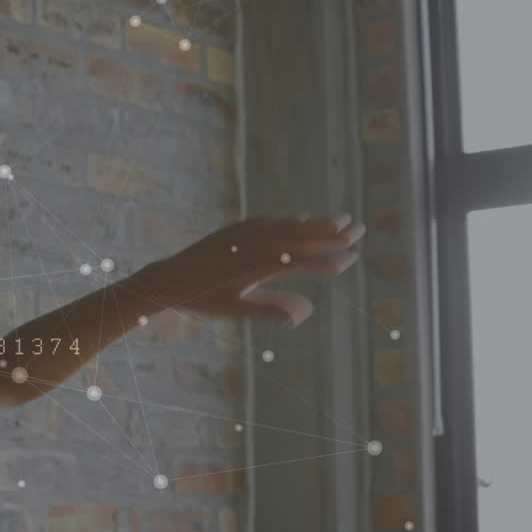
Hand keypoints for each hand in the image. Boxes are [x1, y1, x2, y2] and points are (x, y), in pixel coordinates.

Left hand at [135, 212, 365, 326]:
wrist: (171, 278)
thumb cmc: (205, 300)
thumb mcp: (239, 310)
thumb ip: (273, 309)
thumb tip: (306, 314)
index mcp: (264, 266)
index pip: (308, 261)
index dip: (332, 261)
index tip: (353, 259)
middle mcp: (260, 245)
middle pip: (305, 236)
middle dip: (335, 233)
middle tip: (361, 229)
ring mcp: (249, 233)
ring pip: (291, 224)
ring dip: (317, 221)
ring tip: (341, 218)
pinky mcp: (237, 227)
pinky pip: (271, 219)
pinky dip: (290, 218)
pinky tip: (301, 217)